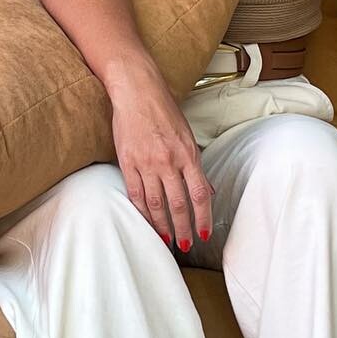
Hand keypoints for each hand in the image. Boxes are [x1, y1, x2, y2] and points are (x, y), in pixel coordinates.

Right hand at [108, 77, 213, 251]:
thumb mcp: (188, 137)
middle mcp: (169, 161)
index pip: (200, 194)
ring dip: (162, 226)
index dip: (203, 218)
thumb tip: (208, 191)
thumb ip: (196, 166)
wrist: (137, 92)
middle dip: (183, 229)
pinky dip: (142, 212)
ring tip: (166, 240)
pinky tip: (146, 223)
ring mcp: (147, 163)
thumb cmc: (165, 112)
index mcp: (188, 155)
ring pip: (156, 204)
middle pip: (178, 205)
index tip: (205, 234)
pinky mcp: (127, 162)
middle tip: (186, 245)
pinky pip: (135, 194)